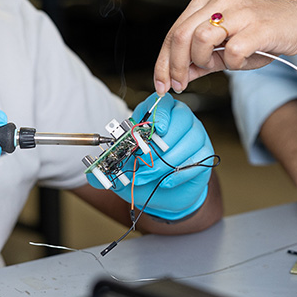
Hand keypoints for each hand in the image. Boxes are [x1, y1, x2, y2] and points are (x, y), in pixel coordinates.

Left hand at [86, 93, 214, 220]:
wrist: (164, 194)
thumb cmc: (144, 173)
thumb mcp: (122, 168)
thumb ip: (106, 169)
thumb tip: (91, 174)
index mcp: (159, 114)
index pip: (162, 102)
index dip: (159, 112)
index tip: (155, 127)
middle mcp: (180, 120)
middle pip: (181, 119)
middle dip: (161, 142)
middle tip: (144, 159)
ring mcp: (196, 136)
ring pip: (190, 140)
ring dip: (167, 161)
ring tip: (150, 175)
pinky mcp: (205, 155)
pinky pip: (197, 160)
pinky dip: (180, 172)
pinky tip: (166, 181)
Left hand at [154, 0, 296, 94]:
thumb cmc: (260, 33)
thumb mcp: (224, 46)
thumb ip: (199, 60)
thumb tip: (176, 77)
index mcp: (206, 0)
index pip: (174, 32)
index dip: (163, 62)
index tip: (162, 84)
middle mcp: (219, 1)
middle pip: (181, 35)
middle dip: (176, 66)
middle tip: (179, 84)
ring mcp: (238, 12)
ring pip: (200, 40)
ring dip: (204, 61)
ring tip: (218, 64)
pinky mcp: (257, 27)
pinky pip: (232, 51)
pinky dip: (232, 64)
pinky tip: (241, 62)